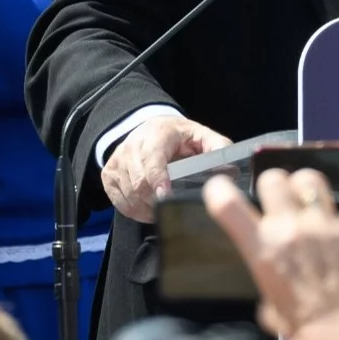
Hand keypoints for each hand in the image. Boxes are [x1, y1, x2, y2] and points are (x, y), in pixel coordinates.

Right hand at [102, 115, 230, 222]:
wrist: (150, 129)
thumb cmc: (180, 138)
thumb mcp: (202, 136)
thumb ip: (218, 149)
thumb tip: (230, 169)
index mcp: (158, 133)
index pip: (152, 159)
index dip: (157, 179)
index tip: (164, 195)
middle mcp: (133, 145)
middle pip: (139, 181)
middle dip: (155, 199)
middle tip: (171, 206)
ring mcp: (118, 159)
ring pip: (129, 193)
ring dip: (147, 207)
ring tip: (162, 206)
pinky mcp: (108, 174)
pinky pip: (119, 201)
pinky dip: (135, 210)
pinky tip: (149, 207)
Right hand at [202, 161, 338, 339]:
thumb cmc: (307, 333)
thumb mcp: (270, 309)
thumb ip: (267, 286)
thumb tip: (269, 288)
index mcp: (263, 251)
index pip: (228, 205)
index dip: (220, 191)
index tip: (220, 190)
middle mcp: (292, 231)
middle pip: (274, 180)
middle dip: (272, 186)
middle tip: (278, 199)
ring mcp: (326, 227)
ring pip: (310, 178)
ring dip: (306, 183)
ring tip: (309, 195)